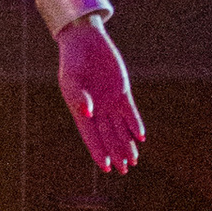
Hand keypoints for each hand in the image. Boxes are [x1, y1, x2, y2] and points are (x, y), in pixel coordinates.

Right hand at [57, 16, 141, 172]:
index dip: (99, 152)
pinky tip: (140, 136)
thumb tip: (88, 114)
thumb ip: (78, 96)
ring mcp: (110, 102)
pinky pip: (130, 112)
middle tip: (125, 169)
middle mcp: (97, 110)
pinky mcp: (122, 92)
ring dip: (127, 143)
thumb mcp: (71, 78)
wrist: (84, 41)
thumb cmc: (72, 61)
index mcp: (81, 111)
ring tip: (134, 160)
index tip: (107, 168)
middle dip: (116, 153)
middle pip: (108, 136)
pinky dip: (135, 124)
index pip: (91, 137)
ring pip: (120, 128)